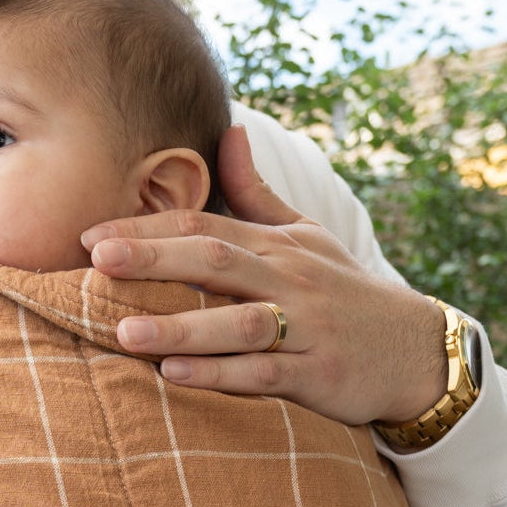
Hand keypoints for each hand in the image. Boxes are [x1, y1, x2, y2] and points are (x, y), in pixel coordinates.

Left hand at [82, 124, 447, 426]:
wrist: (416, 349)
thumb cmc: (344, 291)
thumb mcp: (306, 235)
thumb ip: (257, 192)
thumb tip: (227, 130)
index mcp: (276, 244)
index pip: (204, 226)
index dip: (147, 229)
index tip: (90, 237)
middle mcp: (289, 278)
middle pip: (215, 260)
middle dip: (153, 259)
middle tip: (95, 261)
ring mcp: (304, 327)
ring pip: (236, 322)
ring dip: (179, 327)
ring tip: (122, 332)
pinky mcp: (316, 374)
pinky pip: (262, 373)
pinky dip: (218, 375)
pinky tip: (175, 376)